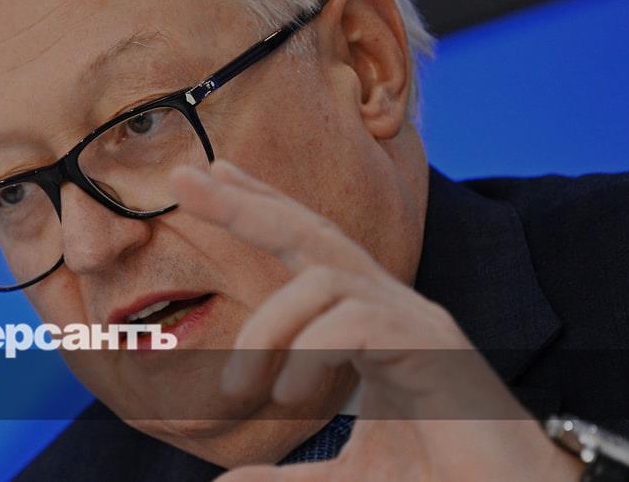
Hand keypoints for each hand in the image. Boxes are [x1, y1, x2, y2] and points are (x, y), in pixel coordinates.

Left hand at [169, 159, 580, 480]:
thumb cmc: (444, 477)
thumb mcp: (352, 476)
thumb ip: (291, 478)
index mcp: (370, 320)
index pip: (308, 247)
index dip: (260, 208)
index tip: (211, 177)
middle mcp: (392, 306)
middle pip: (311, 231)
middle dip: (245, 203)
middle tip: (184, 178)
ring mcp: (416, 319)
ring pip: (324, 279)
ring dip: (268, 327)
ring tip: (239, 391)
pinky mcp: (434, 347)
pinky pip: (355, 323)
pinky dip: (310, 352)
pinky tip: (290, 391)